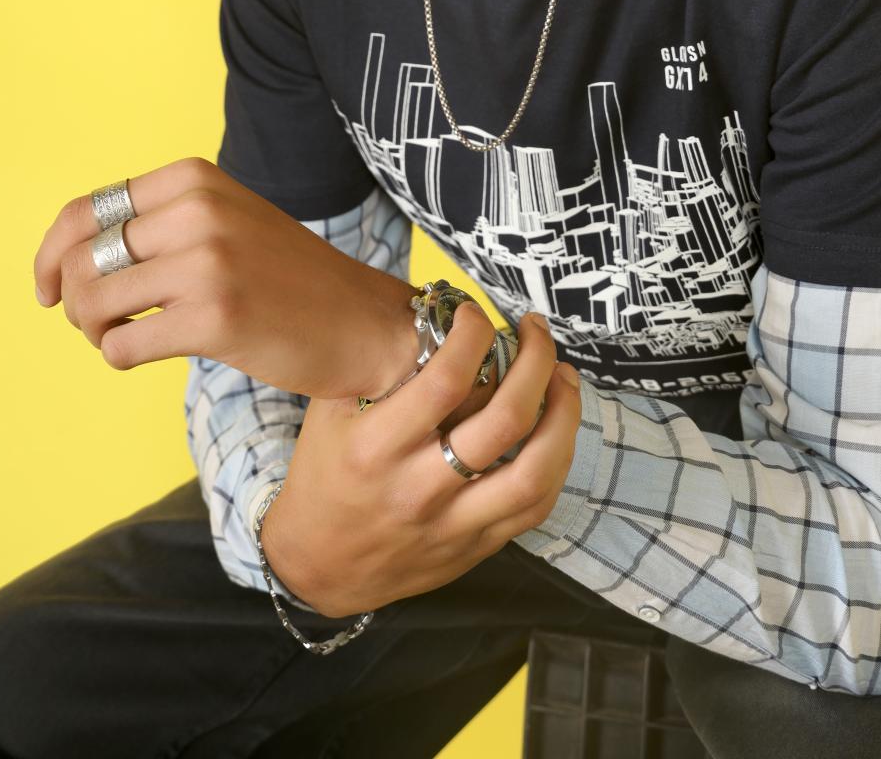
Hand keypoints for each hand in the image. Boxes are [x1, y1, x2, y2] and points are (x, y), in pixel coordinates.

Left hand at [32, 156, 418, 398]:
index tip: (47, 288)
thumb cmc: (286, 278)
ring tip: (121, 339)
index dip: (51, 255)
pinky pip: (120, 346)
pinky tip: (149, 354)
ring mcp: (207, 263)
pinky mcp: (214, 319)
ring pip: (91, 302)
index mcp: (196, 179)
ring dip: (93, 332)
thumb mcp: (226, 219)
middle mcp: (199, 211)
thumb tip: (65, 256)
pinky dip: (119, 358)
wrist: (362, 322)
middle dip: (72, 300)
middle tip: (95, 323)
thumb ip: (160, 221)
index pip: (87, 211)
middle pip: (81, 259)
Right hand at [261, 300, 582, 617]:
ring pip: (534, 473)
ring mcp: (452, 524)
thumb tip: (432, 313)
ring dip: (563, 416)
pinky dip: (556, 461)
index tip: (478, 315)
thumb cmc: (325, 472)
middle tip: (536, 331)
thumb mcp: (331, 411)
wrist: (317, 566)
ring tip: (563, 378)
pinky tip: (557, 428)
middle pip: (506, 421)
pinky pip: (534, 507)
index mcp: (377, 447)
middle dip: (536, 363)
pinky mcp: (475, 547)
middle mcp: (419, 489)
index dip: (474, 335)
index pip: (445, 381)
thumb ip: (378, 367)